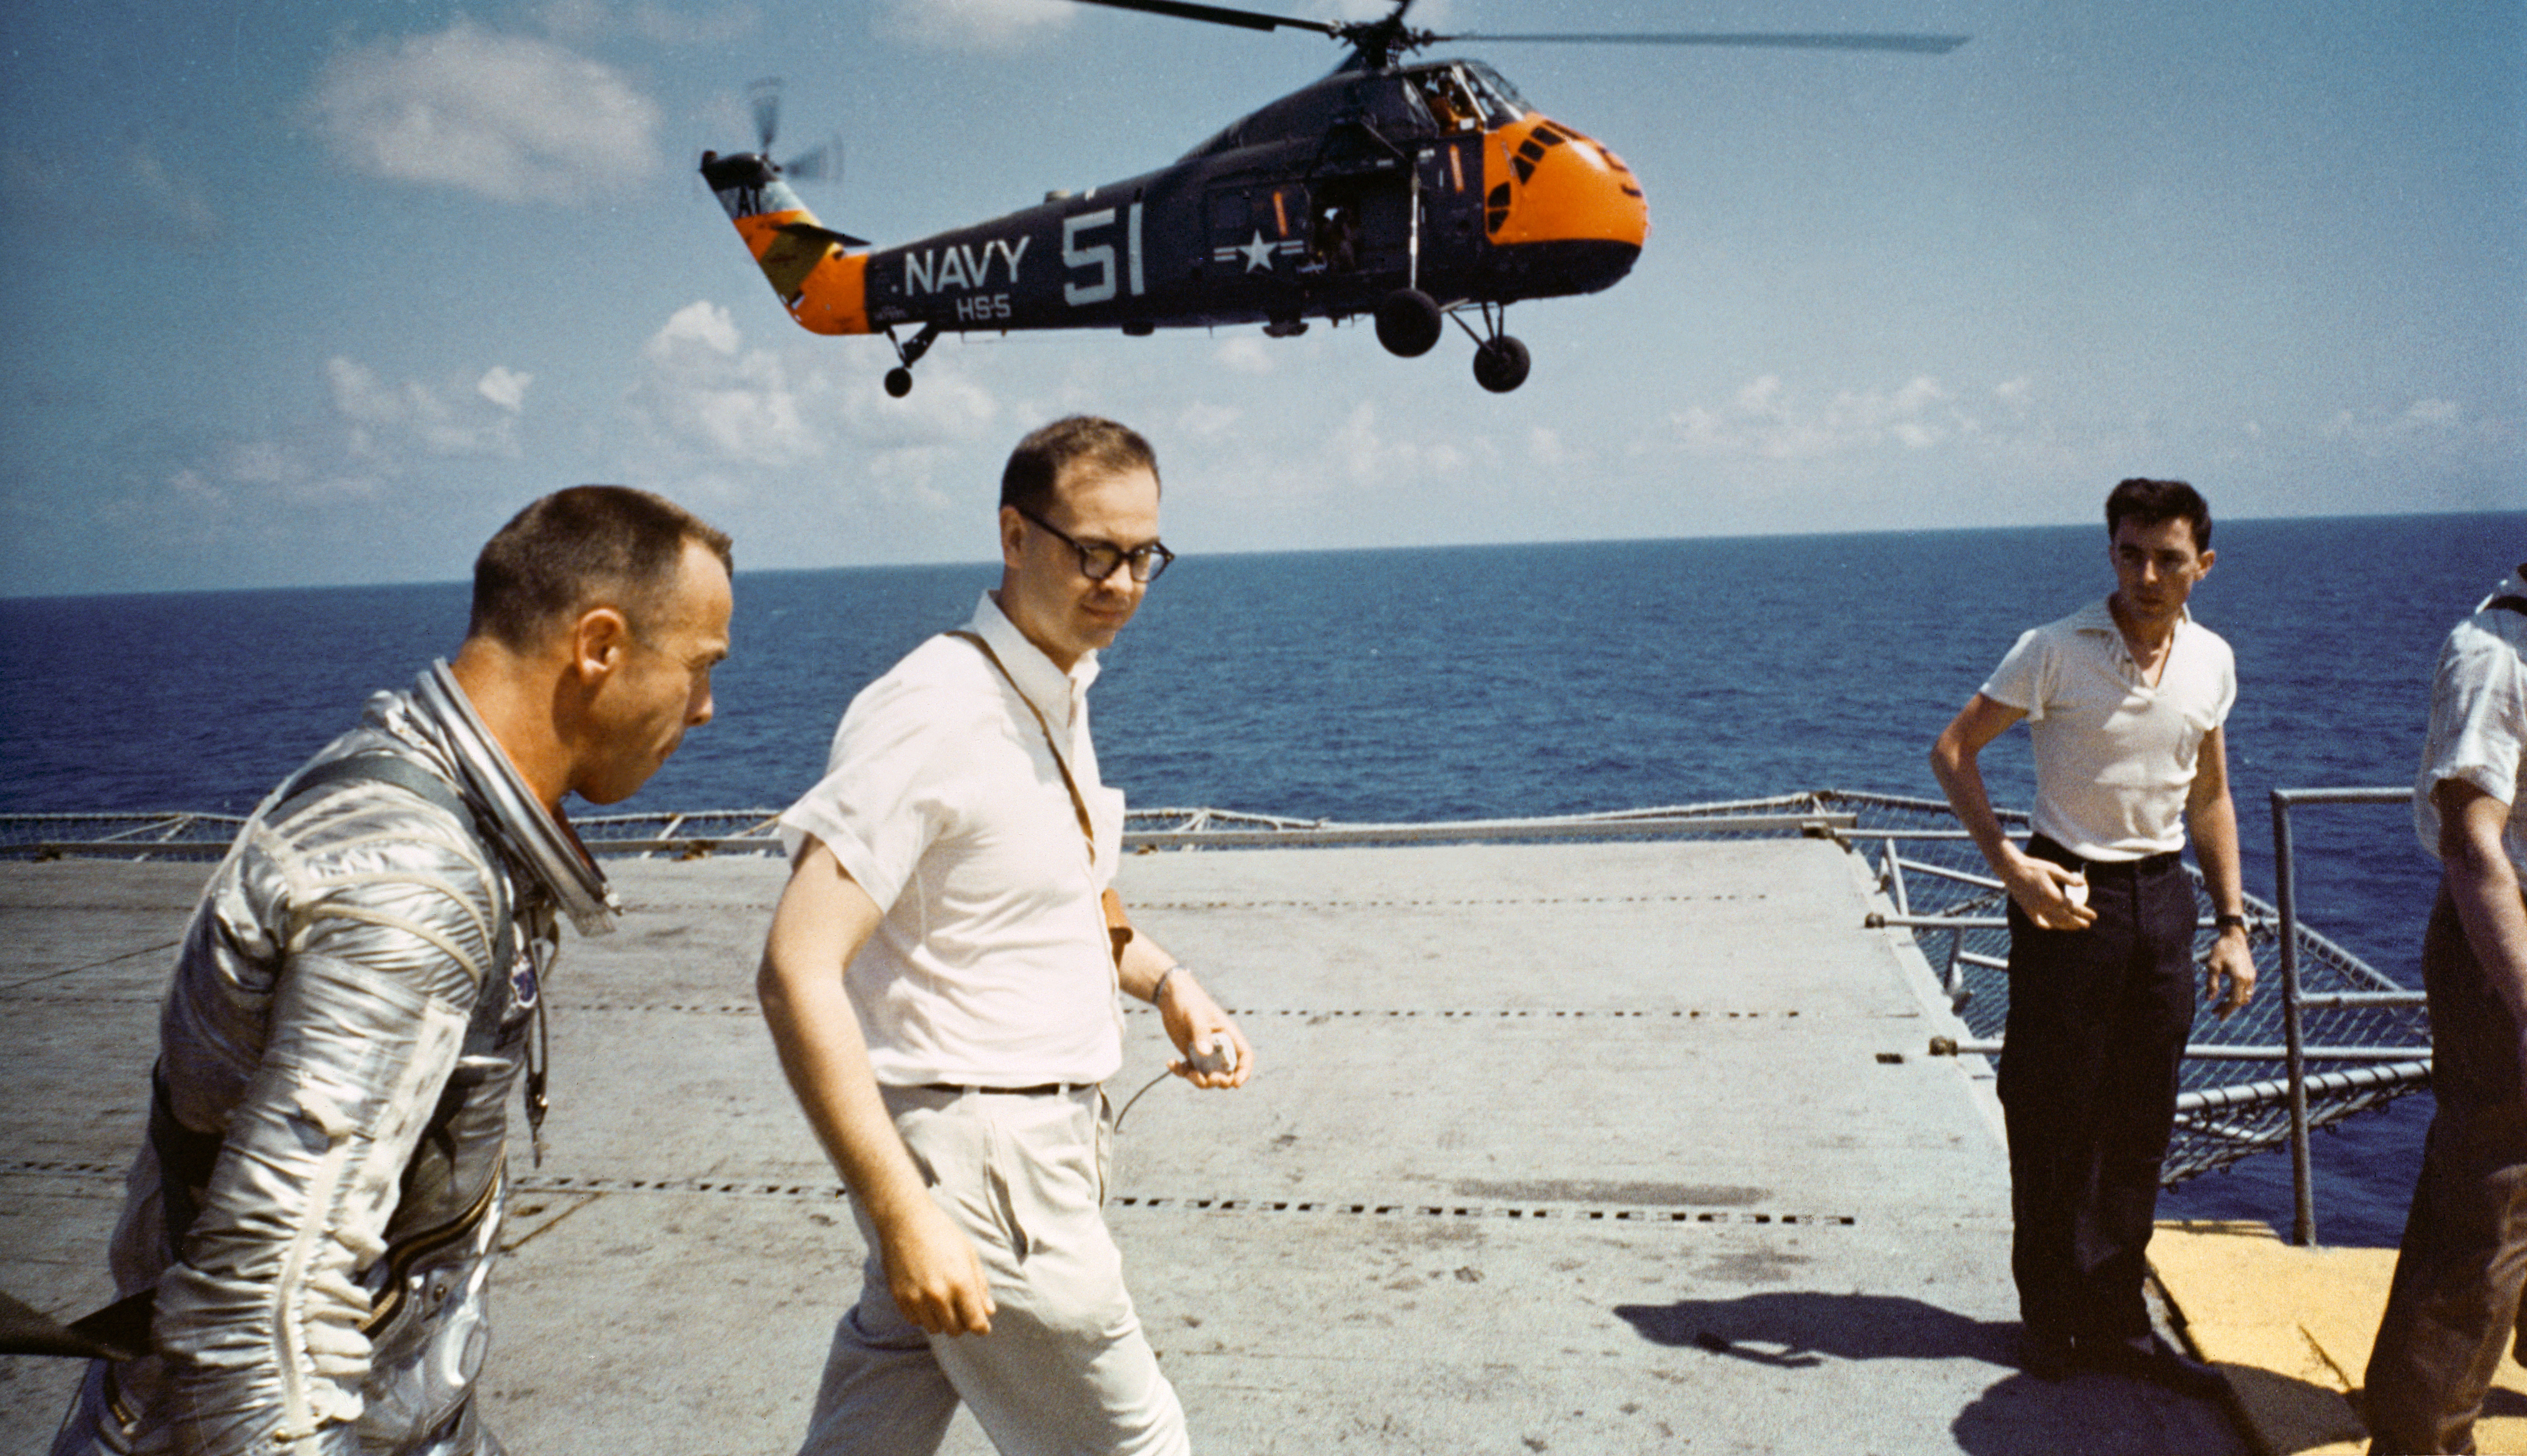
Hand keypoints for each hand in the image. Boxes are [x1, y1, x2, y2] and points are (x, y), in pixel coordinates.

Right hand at [878, 1197, 995, 1335]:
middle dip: (963, 1323)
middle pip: (956, 1330)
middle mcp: (939, 1294)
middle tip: (961, 1308)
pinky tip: (925, 1298)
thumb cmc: (943, 1234)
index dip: (981, 1327)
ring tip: (943, 1301)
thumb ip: (980, 1285)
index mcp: (961, 1282)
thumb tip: (988, 1311)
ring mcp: (916, 1297)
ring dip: (942, 1320)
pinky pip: (915, 1321)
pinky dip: (923, 1315)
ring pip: (935, 1329)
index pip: (975, 1323)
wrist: (906, 1220)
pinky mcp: (899, 1297)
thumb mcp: (969, 1255)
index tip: (982, 1325)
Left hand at [1157, 969, 1253, 1088]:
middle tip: (1208, 1079)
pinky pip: (1190, 1071)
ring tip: (1187, 1073)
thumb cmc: (1188, 1001)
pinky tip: (1170, 1062)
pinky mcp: (1191, 1054)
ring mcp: (1205, 1052)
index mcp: (1228, 1034)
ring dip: (1200, 1081)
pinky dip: (1181, 1072)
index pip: (1244, 1056)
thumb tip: (1206, 1053)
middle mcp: (1219, 1046)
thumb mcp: (1194, 1015)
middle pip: (1228, 1072)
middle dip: (1220, 1081)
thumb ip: (1201, 1033)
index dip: (1244, 1072)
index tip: (1236, 1084)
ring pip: (1209, 1076)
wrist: (1171, 997)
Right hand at [2000, 846, 2097, 931]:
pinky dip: (2047, 925)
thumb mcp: (2053, 869)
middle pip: (2065, 918)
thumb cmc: (2034, 867)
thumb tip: (2083, 884)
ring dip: (2065, 926)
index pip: (2073, 907)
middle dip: (2077, 922)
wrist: (2012, 869)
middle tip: (2087, 925)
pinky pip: (2039, 922)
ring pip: (2054, 922)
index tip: (2094, 916)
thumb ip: (2069, 878)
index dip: (2085, 913)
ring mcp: (2036, 909)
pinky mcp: (2028, 909)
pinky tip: (2052, 926)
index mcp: (2054, 896)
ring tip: (2074, 927)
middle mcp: (2046, 905)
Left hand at [2204, 926, 2256, 1017]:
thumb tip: (2209, 1000)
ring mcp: (2251, 976)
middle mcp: (2248, 979)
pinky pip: (2247, 989)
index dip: (2227, 1010)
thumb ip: (2212, 984)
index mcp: (2239, 978)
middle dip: (2228, 1008)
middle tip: (2215, 1012)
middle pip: (2240, 1001)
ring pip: (2245, 996)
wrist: (2234, 936)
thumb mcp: (2212, 966)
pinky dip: (2238, 995)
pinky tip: (2226, 996)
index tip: (2218, 1017)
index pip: (2234, 1001)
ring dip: (2233, 1002)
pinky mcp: (2251, 973)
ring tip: (2220, 1005)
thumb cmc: (2221, 949)